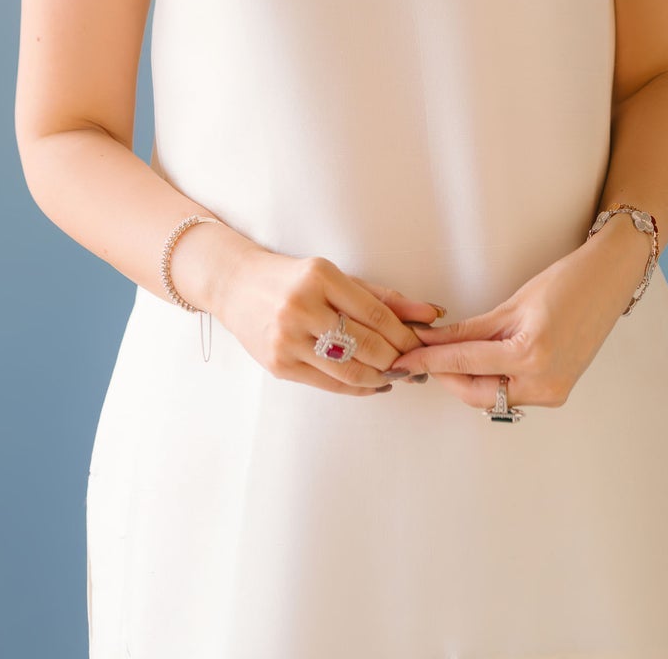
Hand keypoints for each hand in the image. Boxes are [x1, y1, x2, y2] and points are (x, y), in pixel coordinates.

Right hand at [216, 246, 444, 396]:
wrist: (237, 286)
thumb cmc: (293, 279)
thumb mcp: (336, 277)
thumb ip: (383, 297)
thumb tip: (431, 314)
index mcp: (320, 277)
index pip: (376, 315)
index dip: (405, 335)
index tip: (422, 345)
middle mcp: (301, 307)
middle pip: (366, 346)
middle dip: (398, 360)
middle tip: (416, 366)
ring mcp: (287, 340)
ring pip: (349, 372)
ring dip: (381, 379)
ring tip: (396, 376)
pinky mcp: (279, 366)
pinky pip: (329, 384)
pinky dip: (358, 388)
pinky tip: (373, 384)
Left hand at [384, 229, 644, 409]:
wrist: (609, 282)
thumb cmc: (566, 282)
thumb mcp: (512, 304)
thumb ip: (471, 330)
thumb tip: (433, 341)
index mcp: (531, 356)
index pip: (465, 362)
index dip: (429, 361)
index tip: (403, 360)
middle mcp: (544, 383)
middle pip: (477, 392)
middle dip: (446, 377)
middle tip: (419, 358)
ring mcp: (554, 393)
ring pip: (493, 397)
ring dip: (467, 381)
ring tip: (443, 359)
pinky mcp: (558, 392)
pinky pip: (513, 394)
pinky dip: (491, 382)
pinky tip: (476, 364)